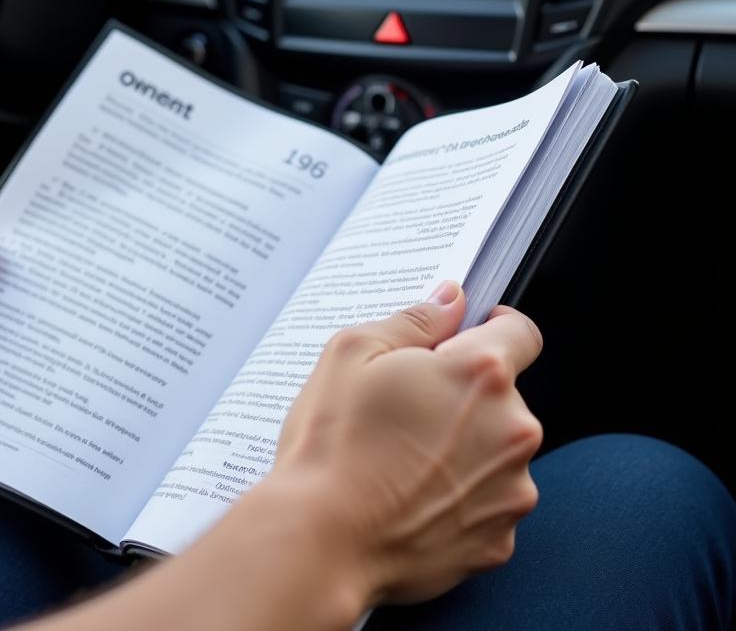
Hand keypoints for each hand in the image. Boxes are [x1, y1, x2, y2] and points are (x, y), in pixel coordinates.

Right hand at [269, 281, 542, 607]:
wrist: (321, 542)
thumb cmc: (333, 443)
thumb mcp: (353, 352)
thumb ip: (414, 320)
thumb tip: (451, 300)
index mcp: (481, 373)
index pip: (521, 332)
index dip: (493, 329)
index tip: (465, 339)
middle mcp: (513, 430)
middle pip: (503, 396)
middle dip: (464, 395)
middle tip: (406, 408)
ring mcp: (511, 490)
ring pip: (496, 451)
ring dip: (465, 448)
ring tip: (403, 460)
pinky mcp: (499, 541)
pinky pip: (487, 503)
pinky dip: (458, 497)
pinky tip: (412, 499)